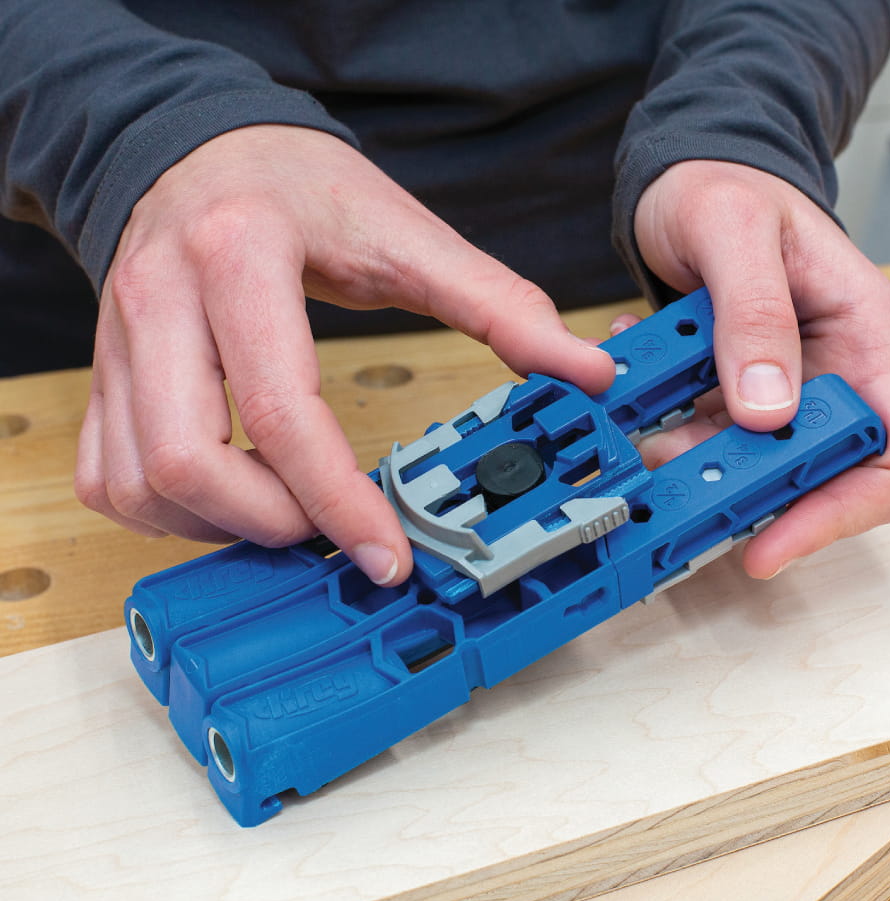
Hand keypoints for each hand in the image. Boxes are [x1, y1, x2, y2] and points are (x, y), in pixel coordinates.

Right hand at [75, 125, 614, 584]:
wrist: (203, 150)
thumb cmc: (301, 190)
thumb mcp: (406, 233)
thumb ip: (499, 304)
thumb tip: (585, 372)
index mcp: (241, 258)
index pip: (284, 411)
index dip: (340, 503)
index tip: (387, 558)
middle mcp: (161, 301)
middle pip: (189, 462)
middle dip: (274, 524)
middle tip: (332, 533)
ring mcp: (118, 342)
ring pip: (137, 483)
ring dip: (219, 527)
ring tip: (288, 518)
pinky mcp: (101, 372)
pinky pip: (107, 478)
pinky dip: (168, 515)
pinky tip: (229, 503)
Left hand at [629, 160, 889, 577]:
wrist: (688, 177)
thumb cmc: (725, 185)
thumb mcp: (735, 231)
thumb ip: (755, 315)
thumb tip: (769, 411)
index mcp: (866, 334)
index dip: (839, 512)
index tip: (770, 543)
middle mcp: (837, 369)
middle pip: (823, 475)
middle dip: (751, 495)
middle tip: (682, 495)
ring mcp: (788, 384)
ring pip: (757, 466)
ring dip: (697, 466)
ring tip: (649, 436)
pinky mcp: (741, 390)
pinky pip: (713, 438)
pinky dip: (674, 433)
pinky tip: (642, 398)